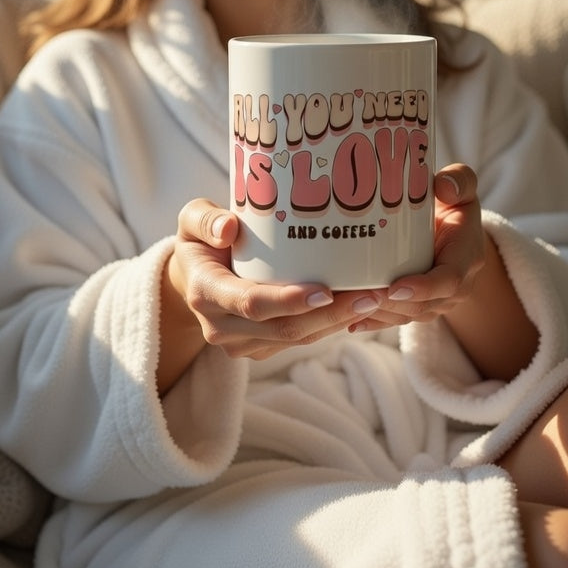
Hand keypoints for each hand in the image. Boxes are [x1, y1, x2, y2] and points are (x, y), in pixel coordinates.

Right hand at [162, 199, 396, 364]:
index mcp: (205, 293)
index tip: (327, 290)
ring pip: (297, 339)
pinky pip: (300, 342)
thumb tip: (229, 227)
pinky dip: (330, 326)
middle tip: (373, 293)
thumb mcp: (192, 219)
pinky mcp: (259, 349)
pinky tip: (358, 307)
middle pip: (283, 329)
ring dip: (338, 323)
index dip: (289, 300)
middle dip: (331, 315)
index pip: (250, 303)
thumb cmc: (201, 240)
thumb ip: (204, 218)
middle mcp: (220, 327)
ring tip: (375, 298)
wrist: (193, 277)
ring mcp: (241, 343)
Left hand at [346, 163, 488, 334]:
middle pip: (422, 305)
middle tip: (359, 296)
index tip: (395, 288)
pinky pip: (396, 320)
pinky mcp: (419, 308)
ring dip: (378, 315)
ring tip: (346, 306)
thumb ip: (460, 180)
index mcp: (467, 258)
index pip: (448, 280)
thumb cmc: (455, 206)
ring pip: (407, 316)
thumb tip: (444, 186)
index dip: (423, 287)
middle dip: (391, 305)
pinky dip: (373, 321)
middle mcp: (455, 288)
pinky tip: (349, 321)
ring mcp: (437, 302)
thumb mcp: (463, 189)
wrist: (458, 235)